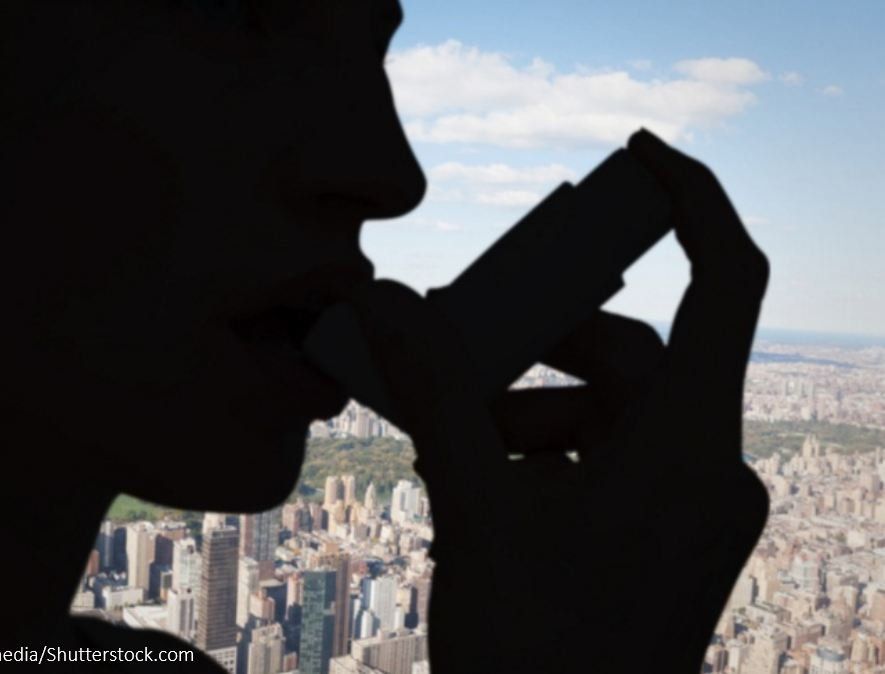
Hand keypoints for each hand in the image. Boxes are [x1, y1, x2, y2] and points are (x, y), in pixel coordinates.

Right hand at [348, 129, 769, 672]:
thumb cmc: (540, 652)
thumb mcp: (477, 508)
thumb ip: (436, 395)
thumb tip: (389, 302)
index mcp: (688, 446)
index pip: (722, 281)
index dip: (690, 202)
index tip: (637, 155)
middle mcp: (706, 467)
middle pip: (625, 354)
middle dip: (529, 355)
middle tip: (447, 363)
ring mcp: (689, 506)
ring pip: (603, 411)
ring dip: (520, 415)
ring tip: (449, 453)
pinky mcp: (663, 535)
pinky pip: (603, 458)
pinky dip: (539, 454)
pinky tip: (480, 488)